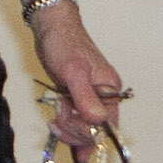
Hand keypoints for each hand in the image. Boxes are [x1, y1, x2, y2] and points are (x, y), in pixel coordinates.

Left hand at [31, 5, 126, 150]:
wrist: (52, 28)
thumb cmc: (64, 43)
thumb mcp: (73, 71)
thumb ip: (85, 97)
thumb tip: (97, 120)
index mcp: (110, 90)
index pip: (106, 125)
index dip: (88, 134)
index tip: (70, 128)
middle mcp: (104, 96)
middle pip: (95, 130)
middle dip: (74, 130)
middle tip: (59, 116)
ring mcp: (90, 98)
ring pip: (84, 128)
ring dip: (68, 128)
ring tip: (56, 115)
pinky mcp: (77, 97)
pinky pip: (76, 120)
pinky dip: (66, 125)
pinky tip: (57, 124)